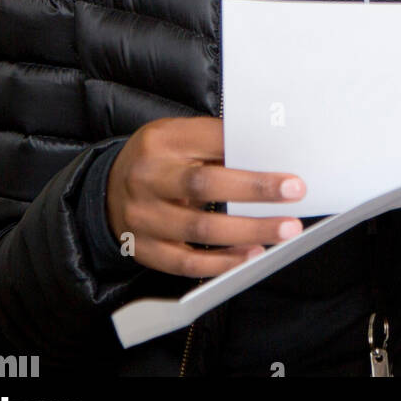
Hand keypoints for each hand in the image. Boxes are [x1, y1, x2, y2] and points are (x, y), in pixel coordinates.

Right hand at [106, 116, 306, 278]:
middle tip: (294, 194)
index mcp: (161, 140)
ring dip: (247, 231)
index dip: (249, 153)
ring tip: (282, 230)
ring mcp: (142, 216)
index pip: (212, 143)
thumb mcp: (179, 138)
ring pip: (199, 228)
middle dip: (254, 190)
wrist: (106, 191)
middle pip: (204, 184)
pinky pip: (186, 262)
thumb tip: (268, 158)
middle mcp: (148, 177)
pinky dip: (222, 262)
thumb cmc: (159, 161)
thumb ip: (215, 145)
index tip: (286, 165)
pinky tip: (250, 256)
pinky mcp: (144, 249)